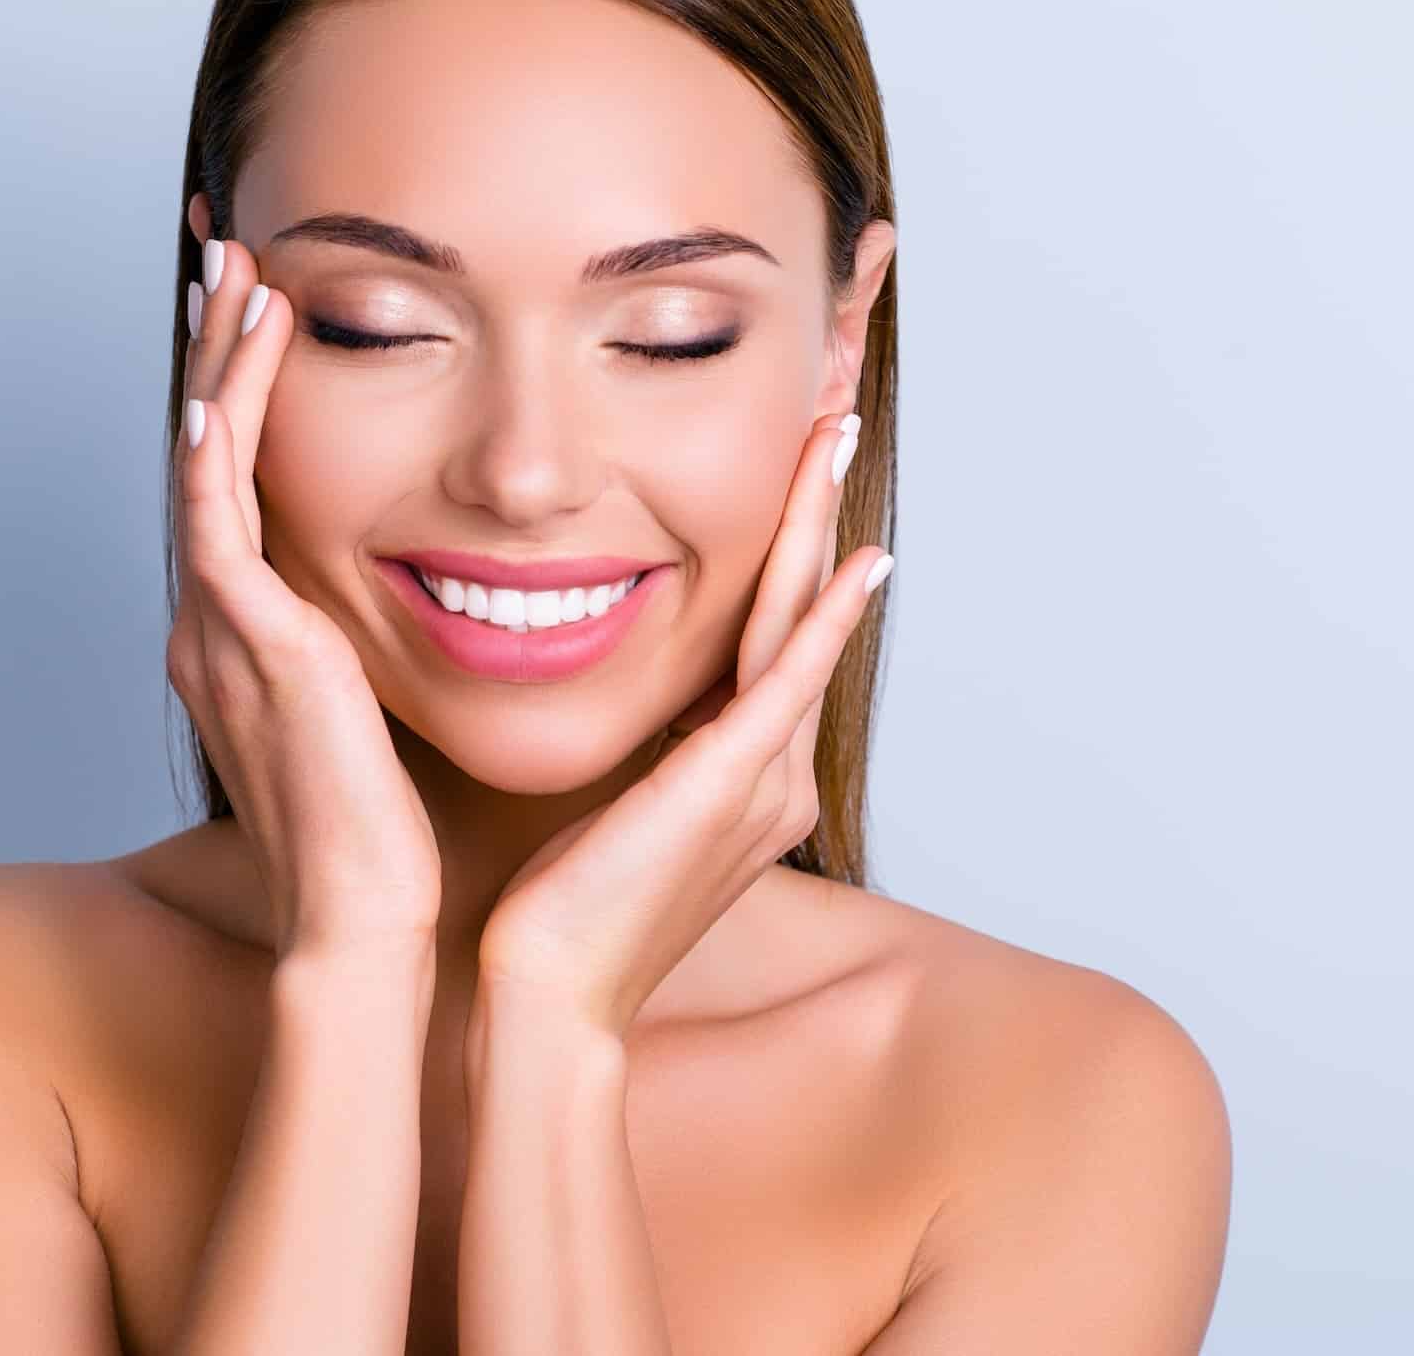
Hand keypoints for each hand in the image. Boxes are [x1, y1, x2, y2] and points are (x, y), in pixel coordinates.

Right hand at [167, 236, 442, 957]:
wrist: (364, 926)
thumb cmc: (386, 841)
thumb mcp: (379, 722)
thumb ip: (378, 660)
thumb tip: (426, 616)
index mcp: (250, 637)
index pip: (242, 486)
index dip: (245, 398)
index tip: (269, 318)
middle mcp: (220, 620)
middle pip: (207, 452)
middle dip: (215, 352)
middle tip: (227, 257)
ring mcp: (221, 625)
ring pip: (203, 459)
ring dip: (218, 361)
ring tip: (237, 272)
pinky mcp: (245, 636)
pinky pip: (219, 506)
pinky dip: (227, 426)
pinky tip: (244, 357)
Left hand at [472, 409, 889, 1040]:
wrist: (553, 997)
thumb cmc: (564, 915)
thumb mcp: (614, 809)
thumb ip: (642, 751)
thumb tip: (623, 693)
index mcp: (746, 774)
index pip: (774, 634)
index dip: (788, 546)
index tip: (789, 468)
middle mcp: (774, 771)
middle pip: (802, 610)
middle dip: (815, 509)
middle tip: (830, 416)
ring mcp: (763, 776)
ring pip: (801, 621)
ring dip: (820, 524)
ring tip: (834, 438)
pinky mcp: (731, 782)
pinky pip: (790, 679)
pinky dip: (829, 618)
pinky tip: (860, 562)